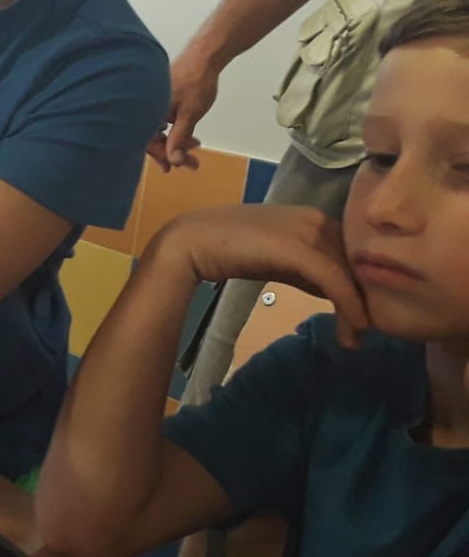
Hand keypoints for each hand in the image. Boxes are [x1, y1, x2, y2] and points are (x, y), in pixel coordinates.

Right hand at [145, 43, 218, 171]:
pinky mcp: (158, 98)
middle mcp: (145, 106)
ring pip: (158, 128)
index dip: (162, 156)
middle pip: (152, 137)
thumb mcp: (190, 115)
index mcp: (148, 110)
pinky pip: (160, 118)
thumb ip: (179, 139)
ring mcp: (151, 102)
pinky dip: (174, 128)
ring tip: (194, 146)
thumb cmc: (196, 80)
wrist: (204, 56)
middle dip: (172, 151)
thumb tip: (174, 160)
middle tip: (190, 162)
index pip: (148, 141)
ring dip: (175, 140)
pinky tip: (187, 132)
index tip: (176, 166)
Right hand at [151, 205, 367, 346]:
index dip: (361, 284)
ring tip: (356, 338)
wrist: (191, 242)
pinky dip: (347, 305)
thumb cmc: (229, 250)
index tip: (362, 315)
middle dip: (365, 299)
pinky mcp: (298, 249)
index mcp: (315, 218)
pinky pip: (334, 280)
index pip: (354, 253)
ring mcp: (309, 232)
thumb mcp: (278, 258)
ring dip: (358, 310)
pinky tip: (352, 328)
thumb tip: (332, 290)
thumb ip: (306, 268)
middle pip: (357, 263)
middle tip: (364, 332)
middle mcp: (318, 220)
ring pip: (350, 273)